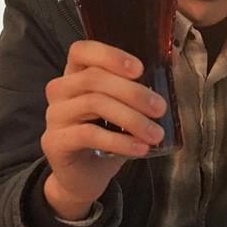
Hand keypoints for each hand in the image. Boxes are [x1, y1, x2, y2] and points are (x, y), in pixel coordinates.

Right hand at [41, 40, 166, 219]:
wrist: (85, 176)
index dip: (110, 55)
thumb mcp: (124, 109)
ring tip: (156, 134)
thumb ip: (137, 88)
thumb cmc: (108, 136)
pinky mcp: (55, 141)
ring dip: (131, 119)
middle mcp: (60, 90)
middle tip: (160, 108)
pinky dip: (120, 141)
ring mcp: (55, 115)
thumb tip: (171, 65)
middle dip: (133, 92)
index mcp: (76, 74)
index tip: (139, 69)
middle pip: (94, 79)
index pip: (82, 50)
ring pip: (94, 104)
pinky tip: (140, 149)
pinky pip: (89, 134)